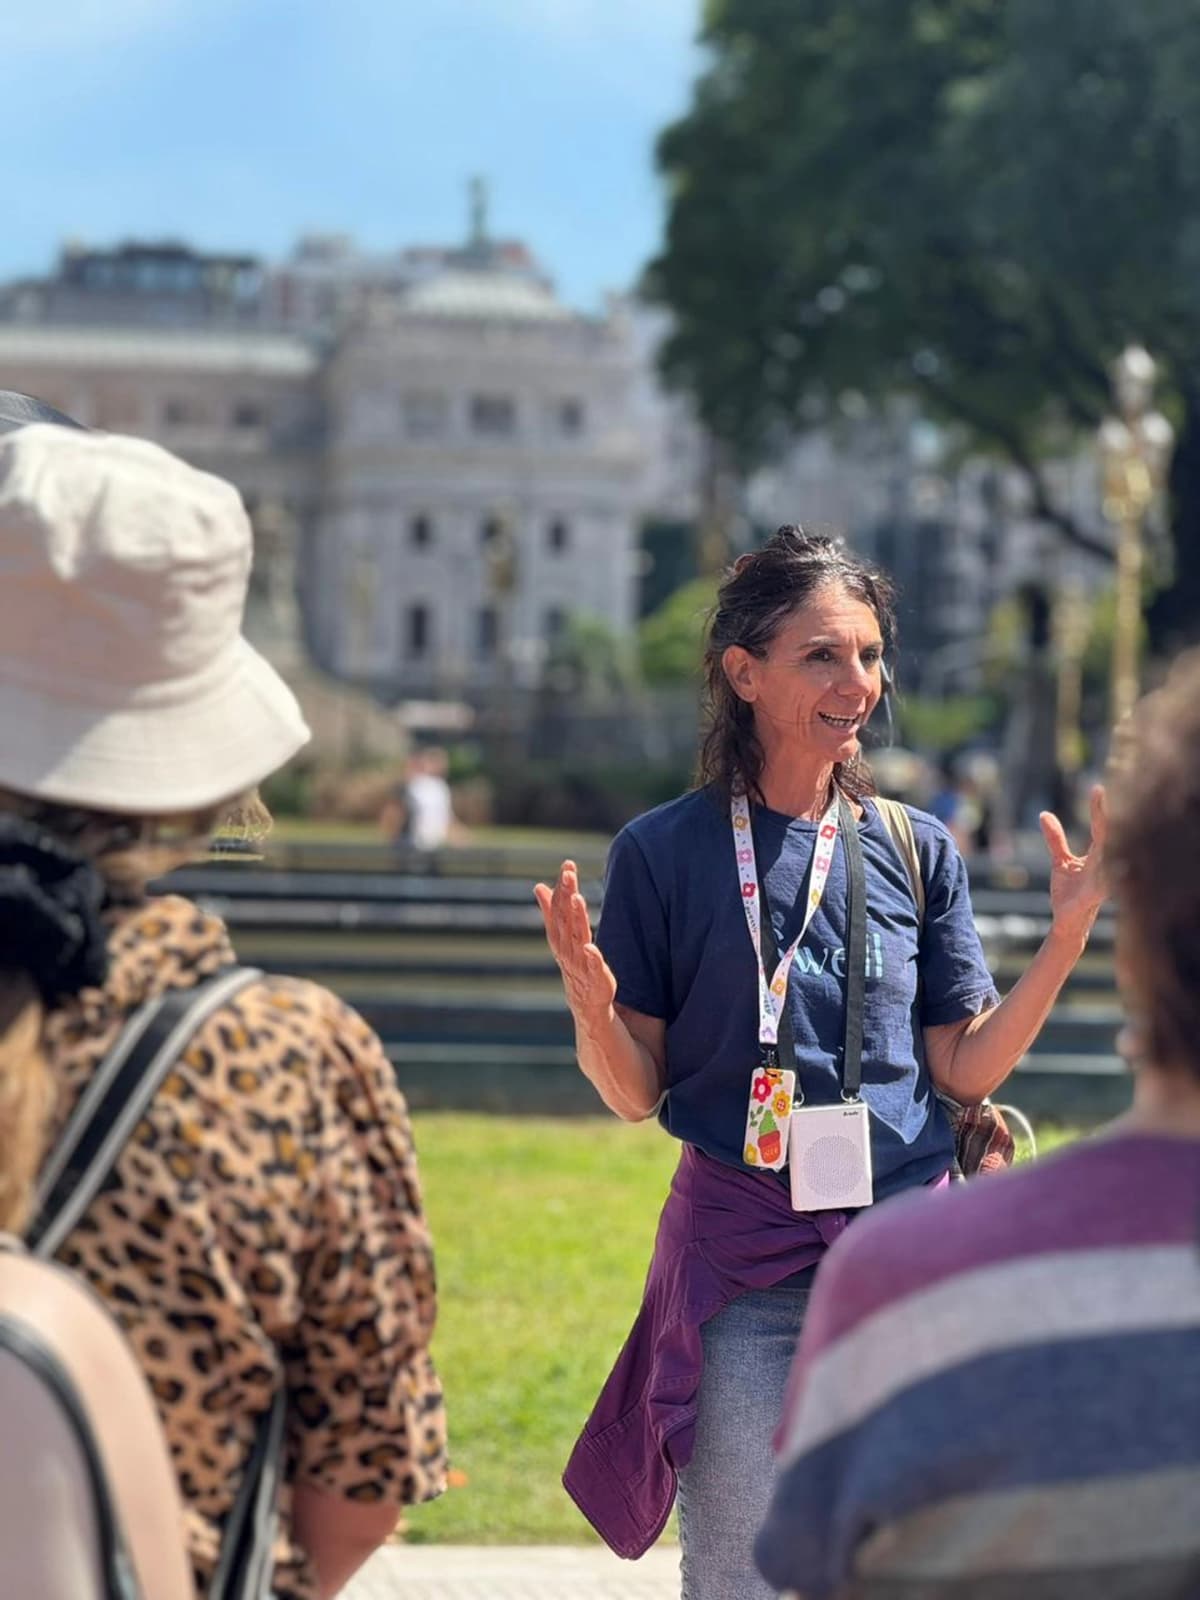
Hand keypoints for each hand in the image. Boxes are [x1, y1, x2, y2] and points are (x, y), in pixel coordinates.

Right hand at [534, 861, 617, 1029]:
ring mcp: (580, 962)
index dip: (562, 887)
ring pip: (576, 937)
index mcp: (559, 936)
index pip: (559, 908)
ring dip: (576, 919)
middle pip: (565, 918)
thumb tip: (538, 886)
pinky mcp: (595, 977)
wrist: (584, 1000)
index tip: (567, 865)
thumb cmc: (574, 963)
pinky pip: (592, 966)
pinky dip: (591, 956)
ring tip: (577, 899)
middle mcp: (566, 947)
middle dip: (566, 895)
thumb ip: (552, 910)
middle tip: (569, 873)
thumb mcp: (562, 935)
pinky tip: (590, 946)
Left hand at [1038, 783, 1107, 944]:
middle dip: (1106, 816)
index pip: (1101, 828)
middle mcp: (1105, 865)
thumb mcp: (1060, 862)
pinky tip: (1111, 861)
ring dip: (1111, 838)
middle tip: (1104, 793)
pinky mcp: (1095, 895)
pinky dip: (1108, 872)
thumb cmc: (1069, 892)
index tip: (1097, 788)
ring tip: (1111, 819)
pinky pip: (1105, 882)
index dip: (1099, 809)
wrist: (1065, 921)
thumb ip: (1055, 840)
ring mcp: (1102, 880)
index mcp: (1098, 856)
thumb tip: (1044, 814)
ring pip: (1111, 856)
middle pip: (1109, 836)